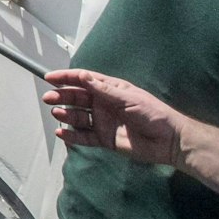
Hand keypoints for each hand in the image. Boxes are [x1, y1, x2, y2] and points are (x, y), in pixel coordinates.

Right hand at [44, 69, 186, 166]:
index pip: (84, 80)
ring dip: (66, 114)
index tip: (50, 78)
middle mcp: (104, 104)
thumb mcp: (129, 99)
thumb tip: (83, 77)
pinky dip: (72, 135)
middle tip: (49, 98)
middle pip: (77, 98)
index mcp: (110, 90)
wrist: (169, 141)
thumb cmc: (153, 114)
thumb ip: (104, 90)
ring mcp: (103, 122)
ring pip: (78, 116)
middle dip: (62, 96)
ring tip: (57, 114)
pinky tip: (61, 132)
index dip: (67, 78)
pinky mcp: (105, 139)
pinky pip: (84, 136)